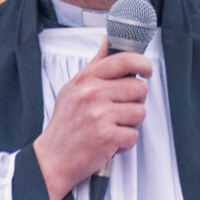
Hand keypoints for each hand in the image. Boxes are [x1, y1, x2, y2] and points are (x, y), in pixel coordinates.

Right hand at [33, 49, 153, 199]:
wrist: (52, 159)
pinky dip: (125, 143)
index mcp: (86, 80)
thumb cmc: (66, 124)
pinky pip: (134, 135)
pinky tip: (110, 142)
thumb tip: (108, 40)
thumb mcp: (74, 88)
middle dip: (135, 101)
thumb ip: (95, 65)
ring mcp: (100, 115)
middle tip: (120, 111)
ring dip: (130, 124)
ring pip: (140, 112)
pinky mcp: (107, 137)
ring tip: (112, 127)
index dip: (142, 63)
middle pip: (139, 88)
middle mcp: (93, 94)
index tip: (146, 70)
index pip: (123, 60)